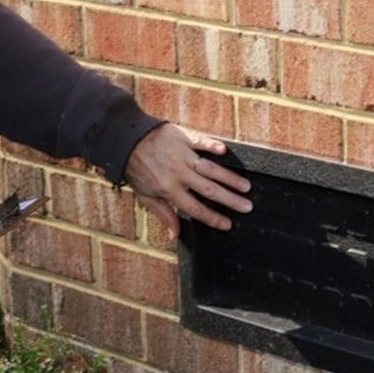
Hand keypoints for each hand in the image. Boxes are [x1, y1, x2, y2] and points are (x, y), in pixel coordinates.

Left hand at [123, 124, 251, 239]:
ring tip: (246, 186)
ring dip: (229, 178)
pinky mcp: (183, 138)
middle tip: (247, 206)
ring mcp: (182, 155)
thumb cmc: (136, 170)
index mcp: (169, 190)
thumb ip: (163, 213)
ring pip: (210, 168)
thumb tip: (175, 234)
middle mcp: (178, 174)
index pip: (195, 208)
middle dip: (230, 200)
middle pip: (209, 190)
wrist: (126, 140)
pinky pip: (200, 142)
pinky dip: (212, 145)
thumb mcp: (145, 196)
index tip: (228, 224)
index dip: (212, 218)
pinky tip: (224, 151)